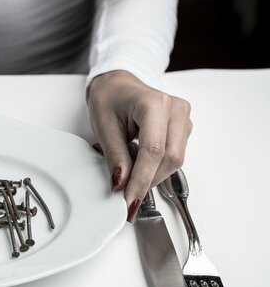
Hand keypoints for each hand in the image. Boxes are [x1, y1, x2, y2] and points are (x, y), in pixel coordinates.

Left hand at [87, 70, 191, 221]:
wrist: (118, 86)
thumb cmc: (110, 99)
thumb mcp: (104, 126)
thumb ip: (115, 156)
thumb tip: (122, 183)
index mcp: (154, 104)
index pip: (153, 151)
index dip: (141, 180)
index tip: (129, 200)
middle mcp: (176, 109)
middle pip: (170, 159)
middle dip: (148, 181)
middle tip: (126, 195)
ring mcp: (183, 118)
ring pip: (175, 161)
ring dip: (152, 175)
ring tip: (129, 171)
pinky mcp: (183, 129)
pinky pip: (175, 156)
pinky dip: (157, 167)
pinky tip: (140, 163)